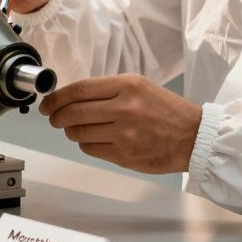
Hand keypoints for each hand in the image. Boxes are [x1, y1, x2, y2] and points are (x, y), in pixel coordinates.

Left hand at [39, 74, 202, 173]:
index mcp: (127, 86)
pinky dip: (86, 144)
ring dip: (72, 131)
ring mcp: (124, 134)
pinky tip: (96, 139)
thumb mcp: (139, 86)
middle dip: (57, 116)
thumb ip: (107, 90)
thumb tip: (70, 97)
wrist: (194, 137)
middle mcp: (124, 108)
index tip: (48, 103)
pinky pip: (90, 149)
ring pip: (78, 133)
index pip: (79, 90)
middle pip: (73, 113)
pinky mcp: (124, 155)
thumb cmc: (166, 110)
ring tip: (80, 128)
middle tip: (54, 118)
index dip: (57, 98)